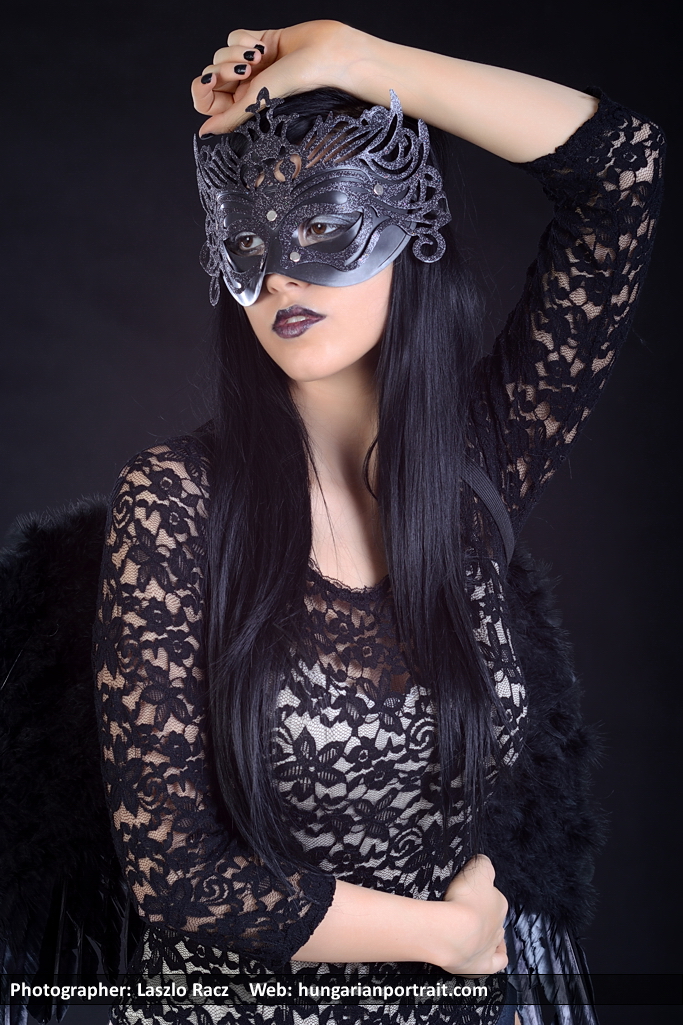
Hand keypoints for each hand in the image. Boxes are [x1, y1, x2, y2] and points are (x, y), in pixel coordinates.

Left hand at [191, 21, 366, 135]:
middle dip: (225, 68)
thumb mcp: (257, 104)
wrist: (323, 55)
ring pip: (222, 54)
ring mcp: (252, 66)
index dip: (202, 91)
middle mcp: (247, 89)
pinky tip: (263, 47)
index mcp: (245, 109)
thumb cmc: (298, 85)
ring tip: (259, 58)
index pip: (208, 102)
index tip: (208, 82)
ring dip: (237, 52)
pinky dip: (245, 39)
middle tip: (246, 70)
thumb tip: (205, 132)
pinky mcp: (258, 43)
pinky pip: (234, 37)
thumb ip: (228, 118)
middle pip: (212, 75)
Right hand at [434, 855, 507, 974]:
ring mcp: (491, 945)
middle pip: (493, 918)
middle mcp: (498, 924)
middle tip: (464, 912)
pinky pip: (496, 962)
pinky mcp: (483, 964)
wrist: (455, 931)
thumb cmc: (463, 900)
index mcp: (499, 902)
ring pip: (495, 938)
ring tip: (473, 932)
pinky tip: (488, 954)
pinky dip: (494, 958)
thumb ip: (482, 862)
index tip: (467, 894)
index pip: (493, 896)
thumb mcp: (476, 869)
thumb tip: (484, 861)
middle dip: (482, 915)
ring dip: (486, 935)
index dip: (479, 894)